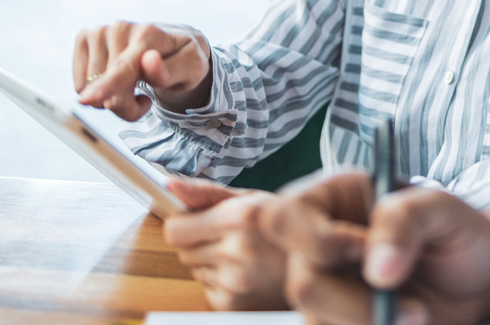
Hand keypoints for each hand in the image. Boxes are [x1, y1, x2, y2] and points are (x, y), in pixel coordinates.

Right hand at [73, 20, 212, 119]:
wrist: (172, 44)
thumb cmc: (184, 60)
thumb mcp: (191, 69)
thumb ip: (170, 71)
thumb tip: (149, 60)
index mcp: (150, 34)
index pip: (125, 67)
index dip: (107, 85)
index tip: (86, 99)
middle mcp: (121, 28)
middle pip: (108, 89)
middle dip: (125, 105)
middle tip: (145, 99)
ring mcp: (100, 31)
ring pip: (89, 89)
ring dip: (110, 98)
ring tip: (131, 86)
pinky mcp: (84, 38)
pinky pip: (79, 83)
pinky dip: (95, 90)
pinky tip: (114, 79)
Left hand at [164, 177, 290, 310]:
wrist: (319, 262)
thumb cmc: (284, 227)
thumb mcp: (253, 199)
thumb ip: (207, 193)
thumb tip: (170, 184)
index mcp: (240, 218)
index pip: (176, 230)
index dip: (182, 224)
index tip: (193, 221)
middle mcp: (237, 251)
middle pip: (183, 252)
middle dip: (199, 242)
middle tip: (228, 236)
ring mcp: (236, 282)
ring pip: (196, 271)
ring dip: (211, 263)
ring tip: (242, 255)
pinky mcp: (234, 304)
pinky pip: (208, 290)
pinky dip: (221, 282)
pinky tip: (245, 272)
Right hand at [269, 171, 489, 324]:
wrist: (477, 279)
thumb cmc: (456, 231)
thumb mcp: (443, 208)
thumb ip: (406, 218)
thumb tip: (377, 269)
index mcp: (331, 199)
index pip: (286, 216)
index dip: (320, 241)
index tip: (368, 251)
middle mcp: (317, 245)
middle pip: (302, 283)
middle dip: (358, 304)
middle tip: (413, 308)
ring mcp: (324, 289)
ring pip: (317, 321)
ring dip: (370, 324)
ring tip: (417, 315)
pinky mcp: (336, 322)